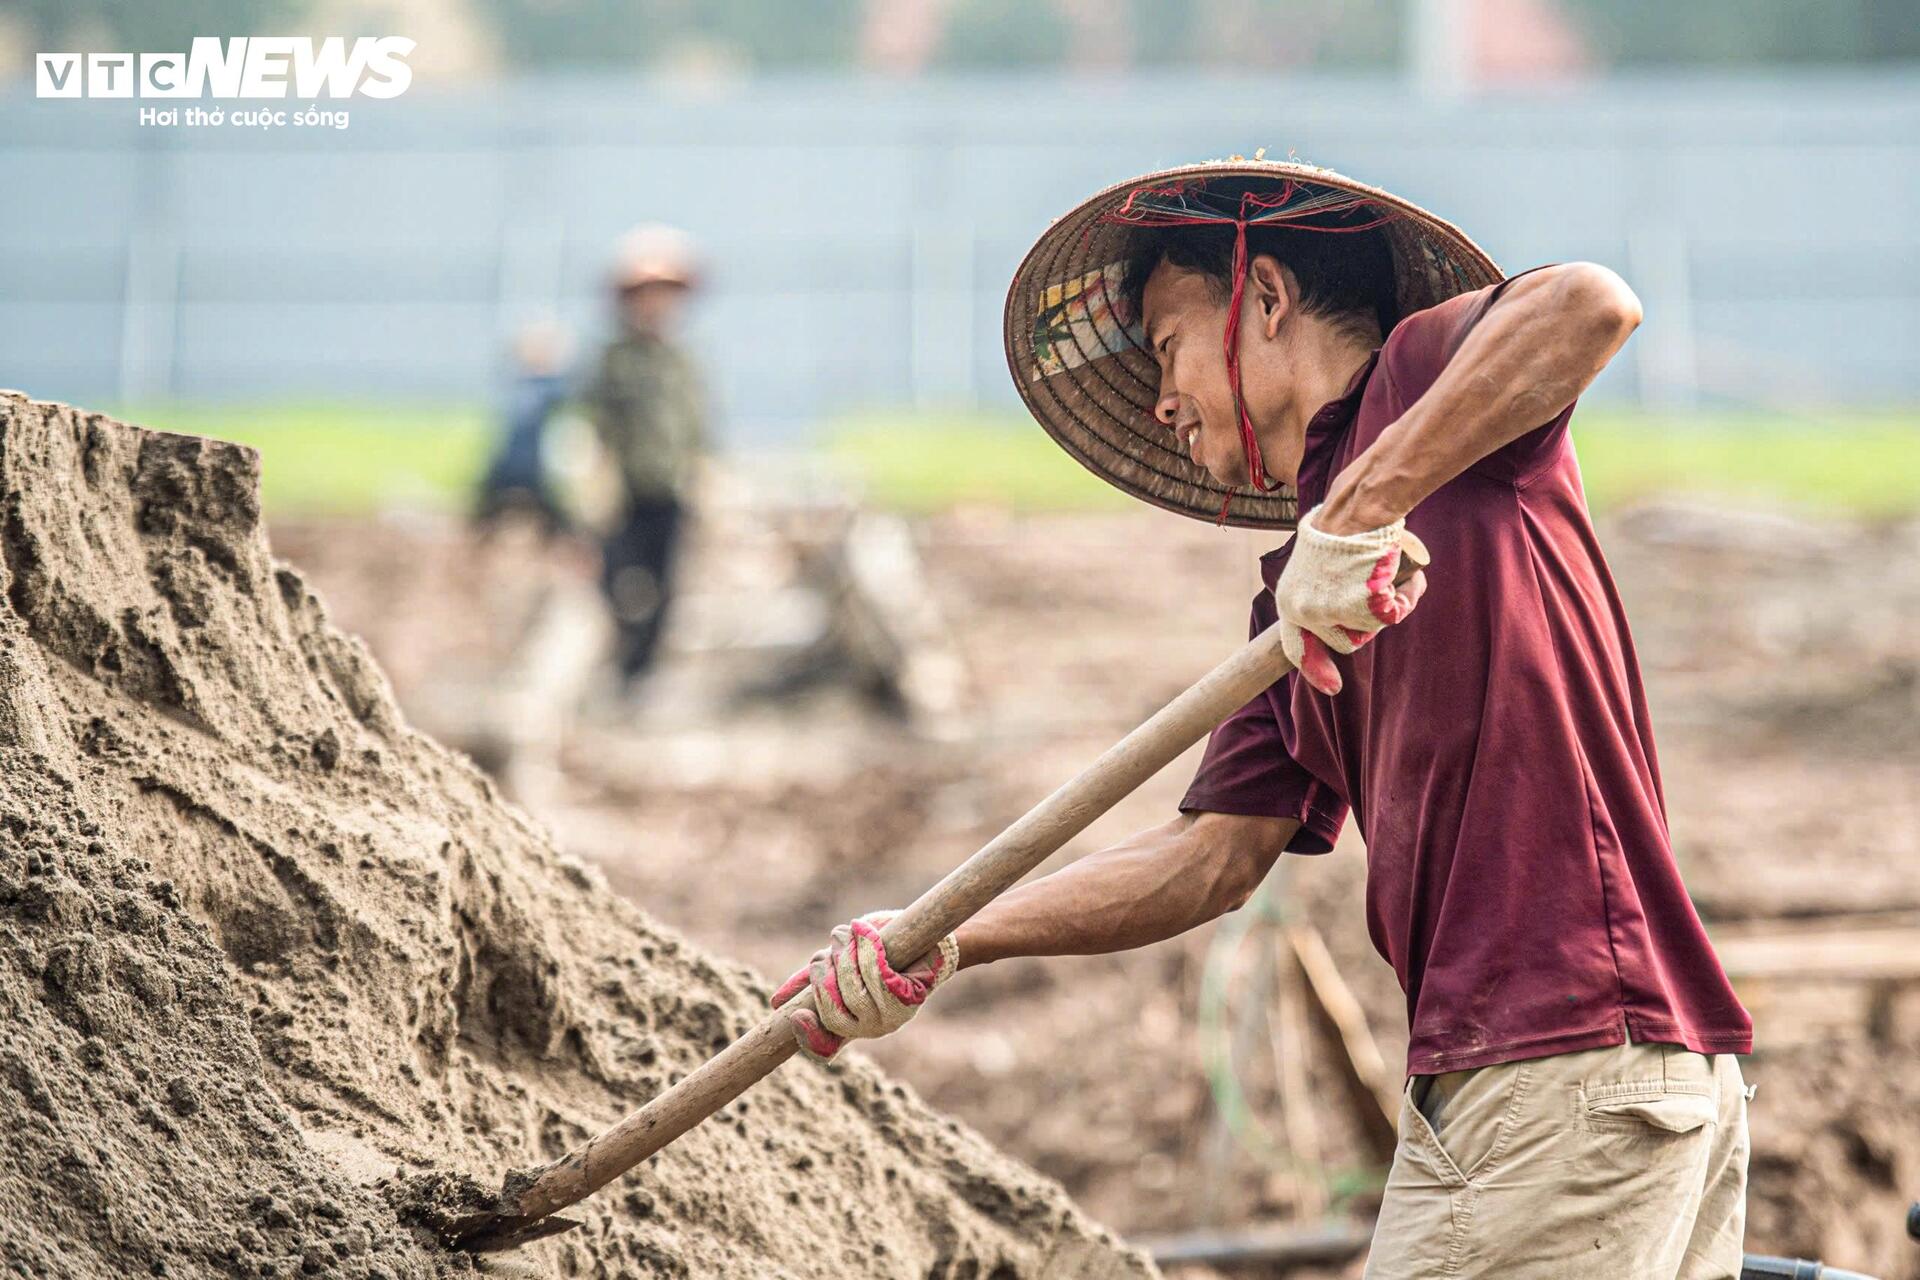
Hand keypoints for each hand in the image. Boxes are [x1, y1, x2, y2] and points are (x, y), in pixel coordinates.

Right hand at [770, 911, 957, 1060]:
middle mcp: (873, 1028)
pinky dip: (866, 947)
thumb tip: (778, 1003)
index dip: (806, 1034)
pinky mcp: (908, 996)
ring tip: (851, 935)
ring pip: (852, 988)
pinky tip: (864, 932)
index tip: (791, 1013)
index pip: (824, 1047)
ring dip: (845, 953)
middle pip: (831, 1009)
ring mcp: (891, 1016)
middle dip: (822, 974)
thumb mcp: (843, 965)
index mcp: (854, 1025)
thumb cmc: (884, 952)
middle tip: (827, 952)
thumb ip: (816, 981)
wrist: (931, 941)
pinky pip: (876, 975)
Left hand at [1272, 505, 1425, 695]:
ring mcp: (1331, 612)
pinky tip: (1404, 573)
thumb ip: (1327, 597)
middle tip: (1373, 583)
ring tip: (1389, 570)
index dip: (1315, 667)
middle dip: (1364, 620)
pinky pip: (1393, 615)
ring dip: (1389, 605)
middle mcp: (1305, 611)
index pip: (1297, 645)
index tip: (1333, 688)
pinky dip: (1406, 596)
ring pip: (1371, 629)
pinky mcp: (1360, 607)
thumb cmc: (1345, 528)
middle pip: (1345, 640)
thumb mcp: (1318, 567)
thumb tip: (1356, 621)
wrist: (1356, 507)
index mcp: (1289, 600)